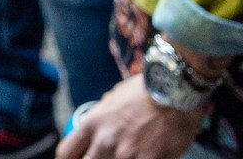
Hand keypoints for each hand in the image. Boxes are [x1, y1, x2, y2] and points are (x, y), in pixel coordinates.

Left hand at [57, 75, 204, 158]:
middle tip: (106, 156)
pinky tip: (145, 155)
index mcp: (92, 123)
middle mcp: (105, 141)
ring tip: (130, 152)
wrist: (176, 91)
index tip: (79, 158)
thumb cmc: (145, 92)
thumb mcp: (113, 99)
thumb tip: (96, 130)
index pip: (66, 153)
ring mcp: (127, 154)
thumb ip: (101, 119)